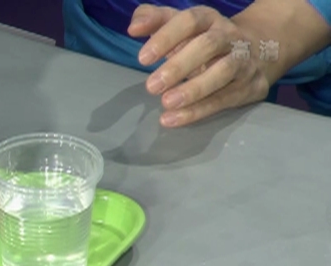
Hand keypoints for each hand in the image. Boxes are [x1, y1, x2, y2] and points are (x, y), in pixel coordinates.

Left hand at [129, 5, 270, 126]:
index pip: (189, 21)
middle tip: (152, 86)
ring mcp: (244, 61)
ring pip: (224, 72)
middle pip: (208, 45)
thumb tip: (134, 27)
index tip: (142, 58)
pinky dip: (198, 111)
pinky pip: (226, 99)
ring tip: (166, 103)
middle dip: (179, 66)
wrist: (258, 50)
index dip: (166, 38)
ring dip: (194, 90)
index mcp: (209, 19)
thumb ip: (154, 21)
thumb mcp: (179, 26)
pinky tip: (174, 119)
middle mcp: (229, 37)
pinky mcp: (251, 86)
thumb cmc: (202, 40)